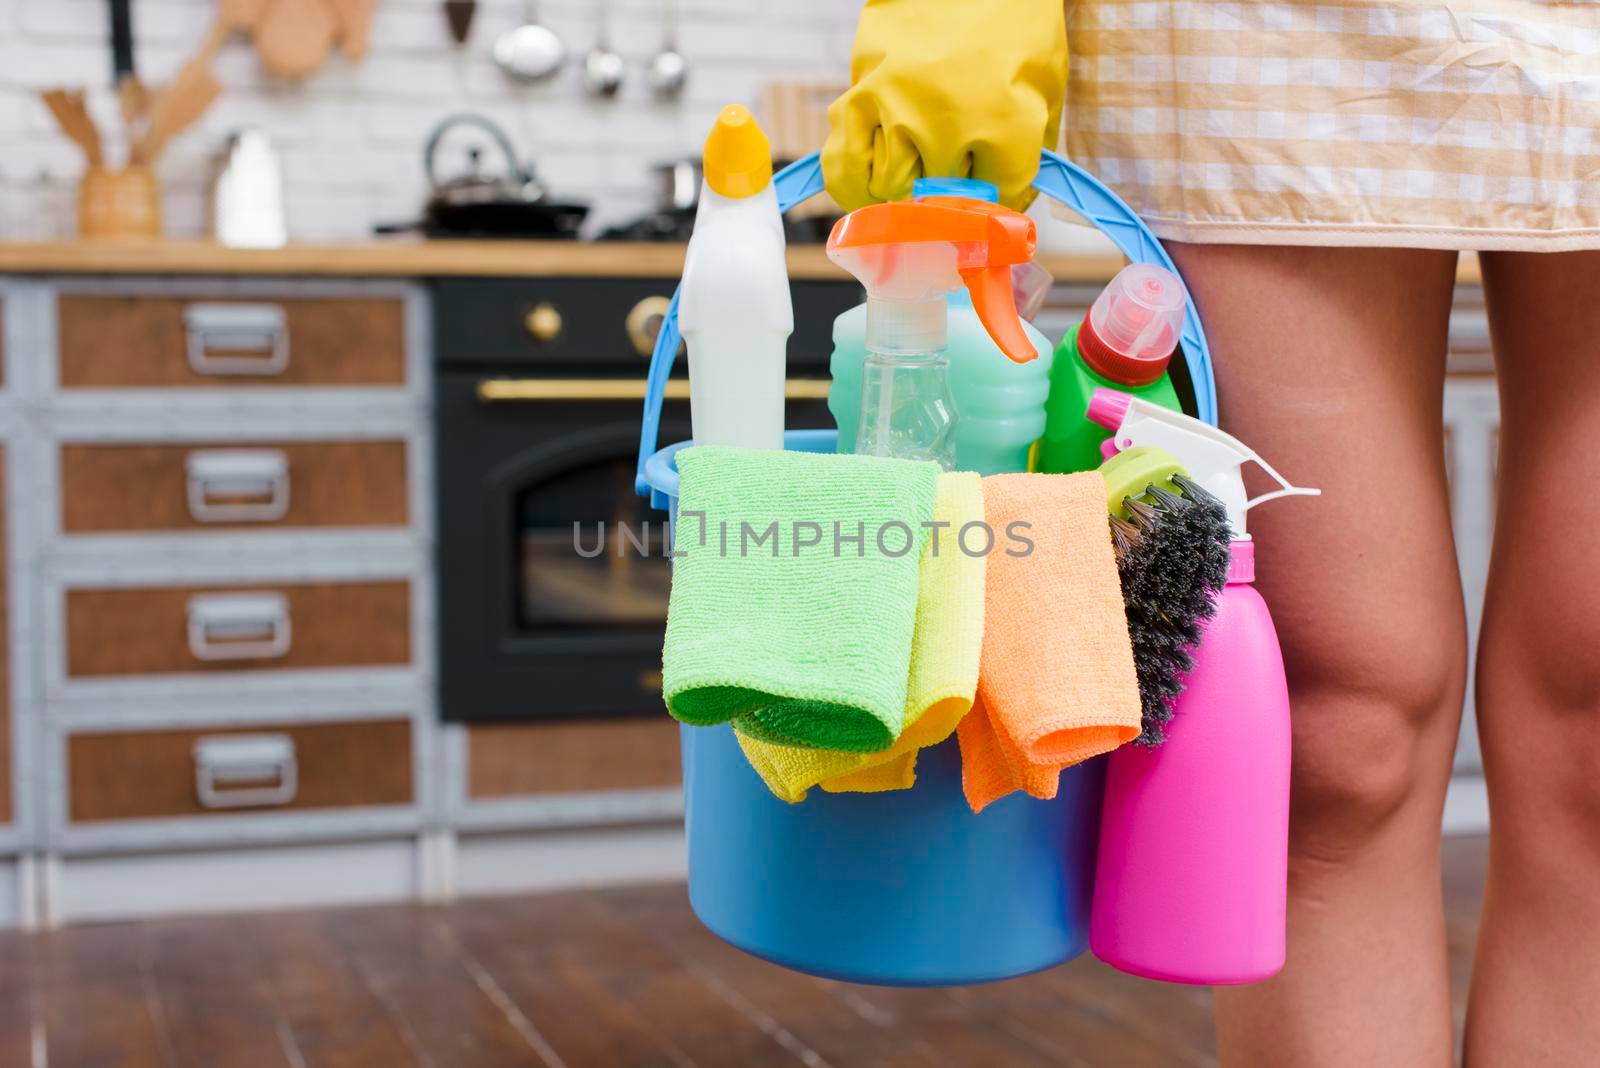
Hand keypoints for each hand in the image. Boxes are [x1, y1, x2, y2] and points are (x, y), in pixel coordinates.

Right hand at [823, 0, 1066, 210]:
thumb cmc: (1011, 29)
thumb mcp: (1042, 90)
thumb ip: (1028, 157)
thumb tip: (1003, 213)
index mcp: (1005, 122)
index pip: (997, 201)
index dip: (1000, 199)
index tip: (996, 189)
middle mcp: (945, 122)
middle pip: (938, 201)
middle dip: (950, 194)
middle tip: (957, 175)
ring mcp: (896, 110)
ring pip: (888, 191)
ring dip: (903, 191)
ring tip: (915, 177)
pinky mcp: (859, 94)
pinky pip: (843, 165)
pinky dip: (852, 187)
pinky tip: (869, 189)